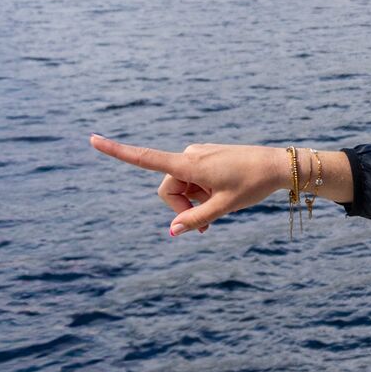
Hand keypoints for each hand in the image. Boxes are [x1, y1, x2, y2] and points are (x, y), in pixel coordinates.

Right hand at [89, 135, 348, 235]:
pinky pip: (192, 180)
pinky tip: (219, 200)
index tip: (92, 139)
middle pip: (167, 189)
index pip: (145, 158)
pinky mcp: (205, 157)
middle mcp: (188, 155)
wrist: (278, 166)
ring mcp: (197, 155)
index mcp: (190, 164)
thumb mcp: (224, 207)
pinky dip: (200, 194)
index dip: (117, 151)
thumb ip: (196, 219)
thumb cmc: (252, 184)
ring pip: (181, 187)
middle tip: (204, 228)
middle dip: (181, 209)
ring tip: (218, 211)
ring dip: (193, 203)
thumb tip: (173, 231)